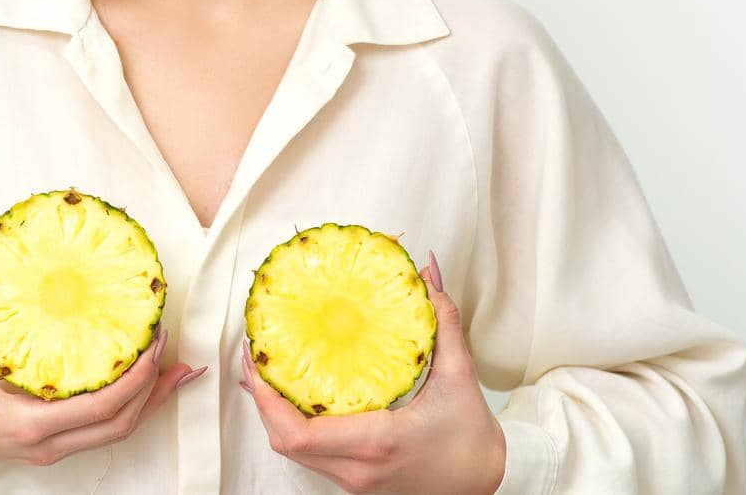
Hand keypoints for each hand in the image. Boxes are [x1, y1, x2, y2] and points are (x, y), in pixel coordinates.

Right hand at [0, 225, 206, 467]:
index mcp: (27, 422)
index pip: (101, 407)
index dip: (136, 376)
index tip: (154, 340)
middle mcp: (47, 444)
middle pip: (121, 425)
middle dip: (155, 389)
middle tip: (174, 348)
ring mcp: (50, 450)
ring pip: (116, 433)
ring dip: (149, 401)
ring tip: (177, 369)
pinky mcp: (50, 446)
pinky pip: (101, 430)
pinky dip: (128, 408)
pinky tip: (144, 383)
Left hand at [240, 249, 505, 494]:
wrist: (491, 486)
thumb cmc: (473, 438)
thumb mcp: (460, 376)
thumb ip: (442, 321)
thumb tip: (428, 272)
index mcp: (377, 442)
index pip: (299, 432)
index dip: (266, 397)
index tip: (257, 357)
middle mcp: (357, 468)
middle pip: (283, 441)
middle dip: (260, 398)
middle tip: (254, 353)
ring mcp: (354, 480)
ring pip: (293, 451)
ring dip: (273, 412)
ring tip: (266, 367)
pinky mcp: (356, 482)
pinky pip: (310, 455)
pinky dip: (292, 425)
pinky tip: (292, 394)